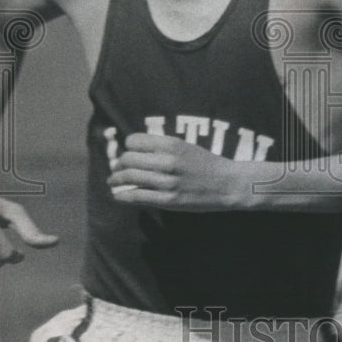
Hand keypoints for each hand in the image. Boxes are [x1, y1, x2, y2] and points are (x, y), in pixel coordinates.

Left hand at [108, 134, 248, 210]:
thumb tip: (134, 151)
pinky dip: (123, 195)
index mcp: (172, 144)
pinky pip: (137, 197)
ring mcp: (168, 182)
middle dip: (119, 164)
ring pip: (130, 177)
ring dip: (116, 179)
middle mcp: (168, 161)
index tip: (128, 152)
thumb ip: (162, 147)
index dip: (128, 147)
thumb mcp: (185, 147)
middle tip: (117, 168)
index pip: (134, 141)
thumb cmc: (206, 164)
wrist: (227, 184)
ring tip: (113, 181)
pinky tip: (118, 195)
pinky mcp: (169, 200)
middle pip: (128, 159)